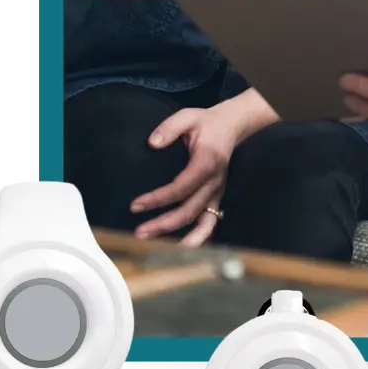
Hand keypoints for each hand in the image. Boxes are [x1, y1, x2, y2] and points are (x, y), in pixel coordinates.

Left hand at [129, 102, 242, 246]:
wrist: (231, 126)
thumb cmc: (206, 122)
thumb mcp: (187, 116)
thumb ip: (169, 128)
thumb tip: (152, 143)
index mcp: (207, 161)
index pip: (182, 187)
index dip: (158, 199)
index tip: (136, 205)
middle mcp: (215, 181)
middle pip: (190, 210)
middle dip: (164, 225)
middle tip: (139, 233)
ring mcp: (218, 191)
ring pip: (205, 223)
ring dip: (184, 240)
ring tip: (163, 252)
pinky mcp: (217, 197)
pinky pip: (210, 223)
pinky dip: (199, 239)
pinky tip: (182, 250)